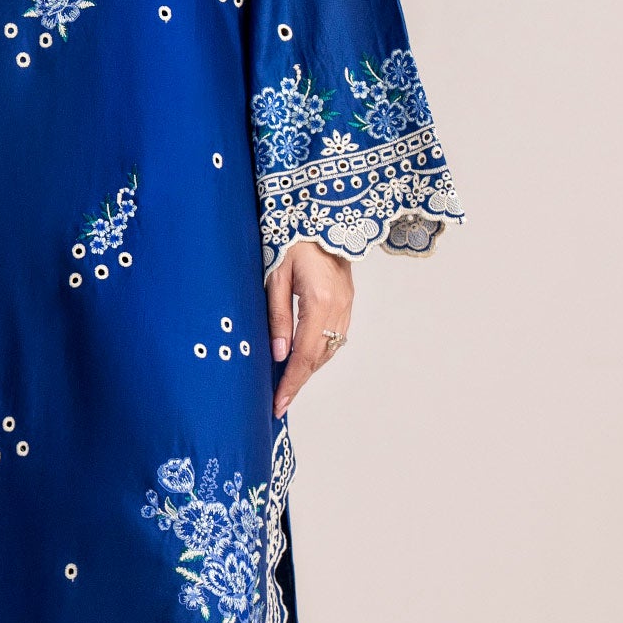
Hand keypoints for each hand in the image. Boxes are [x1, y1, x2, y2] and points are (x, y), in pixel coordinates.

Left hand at [266, 242, 353, 418]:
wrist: (321, 219)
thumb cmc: (292, 241)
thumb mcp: (275, 276)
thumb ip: (277, 316)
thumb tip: (279, 354)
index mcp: (318, 301)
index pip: (303, 355)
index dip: (290, 383)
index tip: (278, 404)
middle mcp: (338, 307)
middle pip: (319, 357)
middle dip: (299, 382)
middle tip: (279, 402)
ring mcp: (347, 305)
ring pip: (329, 350)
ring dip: (309, 369)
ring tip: (288, 385)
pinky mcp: (347, 302)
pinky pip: (335, 337)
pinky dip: (319, 353)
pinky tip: (303, 359)